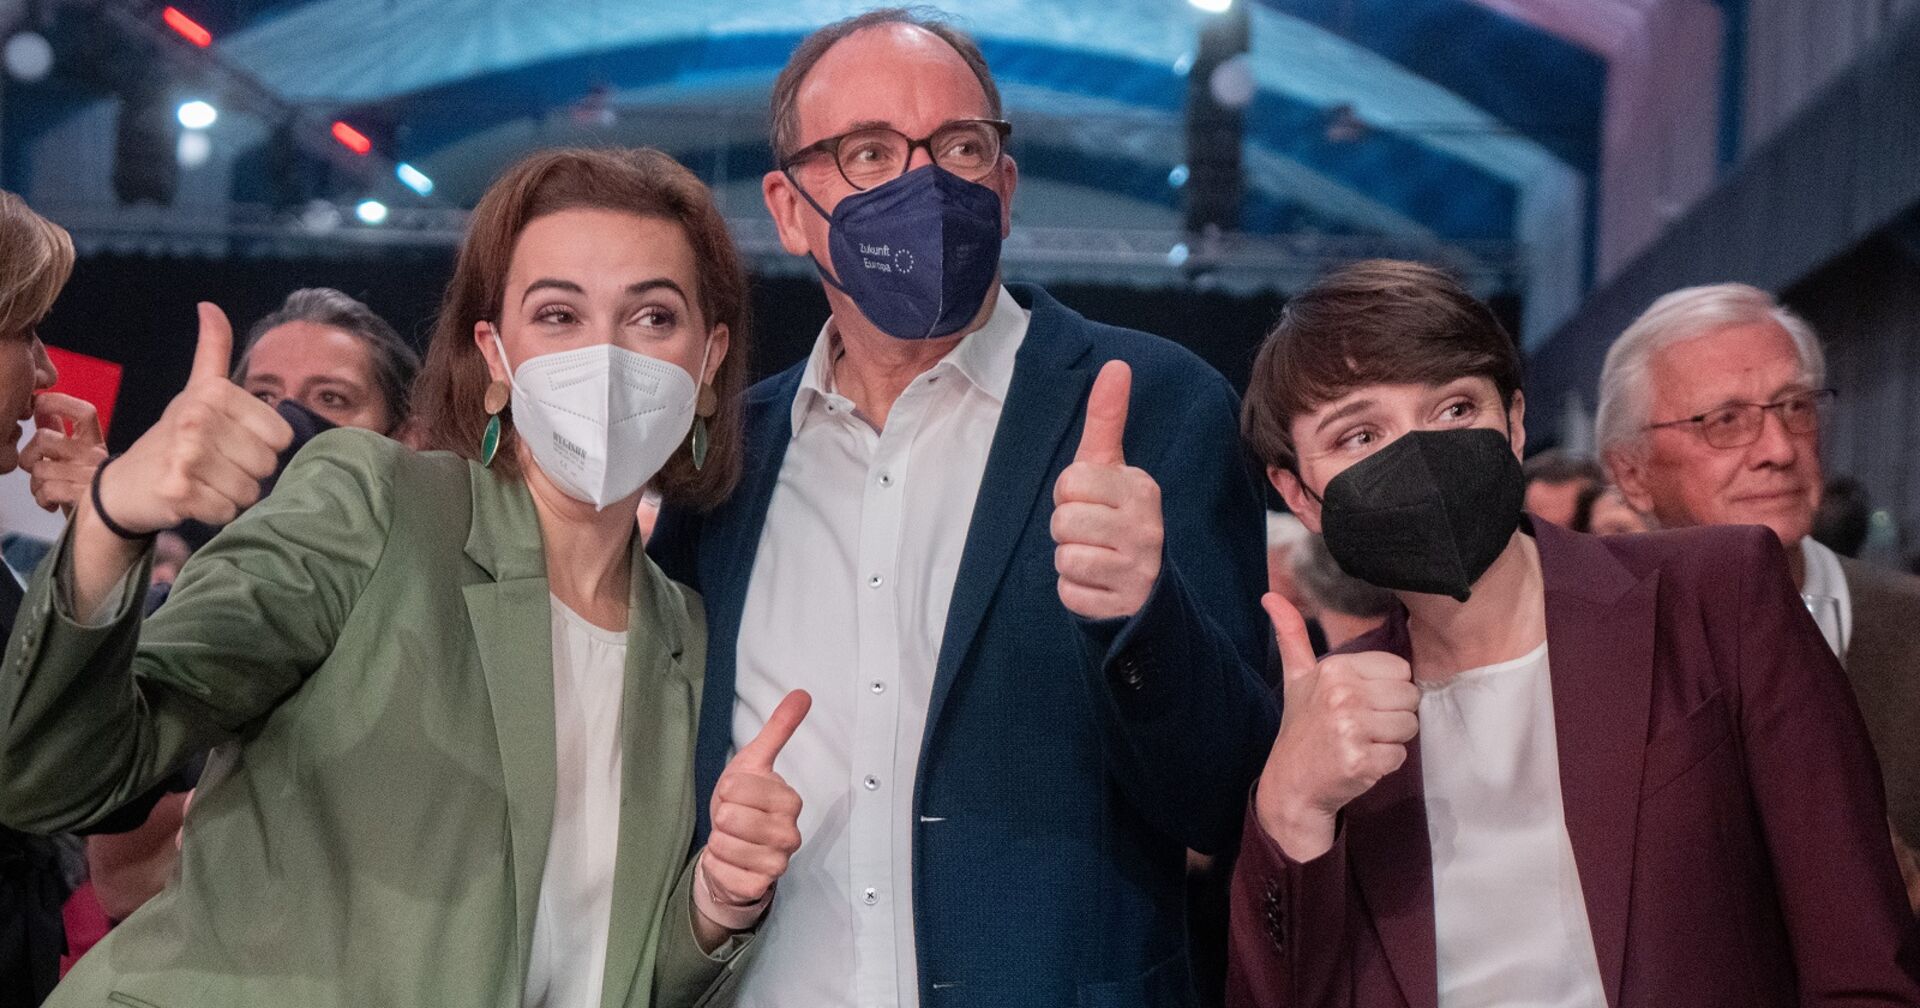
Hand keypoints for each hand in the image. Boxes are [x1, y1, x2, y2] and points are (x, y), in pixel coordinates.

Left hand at [19, 392, 105, 512]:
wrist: (110, 522)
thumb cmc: (90, 488)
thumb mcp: (78, 457)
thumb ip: (60, 434)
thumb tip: (41, 410)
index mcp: (95, 442)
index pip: (83, 412)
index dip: (59, 402)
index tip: (40, 402)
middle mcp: (94, 455)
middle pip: (43, 437)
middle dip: (28, 455)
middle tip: (34, 467)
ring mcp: (89, 475)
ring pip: (39, 468)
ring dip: (35, 484)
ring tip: (46, 490)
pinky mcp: (82, 496)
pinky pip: (46, 490)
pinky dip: (41, 499)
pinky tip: (50, 502)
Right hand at [86, 304, 292, 535]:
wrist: (124, 483)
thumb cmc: (173, 436)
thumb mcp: (196, 390)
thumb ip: (212, 351)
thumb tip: (210, 307)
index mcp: (213, 393)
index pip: (282, 435)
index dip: (263, 446)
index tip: (233, 442)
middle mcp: (198, 419)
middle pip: (268, 464)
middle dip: (248, 472)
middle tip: (217, 465)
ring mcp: (186, 456)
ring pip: (251, 491)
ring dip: (233, 495)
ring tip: (206, 482)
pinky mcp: (179, 491)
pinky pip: (229, 511)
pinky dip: (216, 513)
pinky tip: (195, 499)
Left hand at [700, 689, 809, 927]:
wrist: (736, 849)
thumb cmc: (744, 804)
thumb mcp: (755, 763)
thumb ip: (779, 729)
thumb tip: (803, 694)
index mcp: (790, 800)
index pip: (736, 785)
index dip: (727, 790)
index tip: (737, 796)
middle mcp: (790, 833)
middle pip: (730, 816)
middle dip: (722, 817)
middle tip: (733, 821)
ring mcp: (777, 863)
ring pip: (724, 845)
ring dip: (717, 842)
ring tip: (731, 840)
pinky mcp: (759, 887)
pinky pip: (722, 872)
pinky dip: (715, 865)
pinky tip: (728, 861)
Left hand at [1051, 360, 1163, 619]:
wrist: (1143, 587)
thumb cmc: (1114, 517)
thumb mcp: (1110, 468)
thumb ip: (1107, 418)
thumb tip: (1116, 364)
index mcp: (1141, 488)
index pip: (1071, 480)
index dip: (1069, 494)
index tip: (1090, 502)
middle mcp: (1147, 527)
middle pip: (1063, 519)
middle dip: (1066, 528)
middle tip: (1090, 533)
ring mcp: (1139, 569)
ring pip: (1065, 556)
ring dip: (1068, 560)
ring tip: (1094, 558)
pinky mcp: (1124, 604)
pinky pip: (1070, 591)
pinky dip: (1074, 590)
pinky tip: (1096, 585)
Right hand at [1253, 593, 1419, 860]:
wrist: (1291, 785)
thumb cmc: (1302, 729)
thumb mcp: (1296, 679)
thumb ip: (1291, 636)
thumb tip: (1269, 595)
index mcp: (1334, 668)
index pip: (1400, 670)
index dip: (1386, 691)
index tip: (1359, 705)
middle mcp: (1342, 694)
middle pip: (1409, 697)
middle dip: (1392, 716)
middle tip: (1361, 728)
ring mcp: (1351, 728)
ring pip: (1409, 726)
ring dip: (1391, 740)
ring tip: (1361, 744)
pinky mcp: (1361, 760)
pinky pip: (1400, 755)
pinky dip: (1385, 764)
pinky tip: (1360, 763)